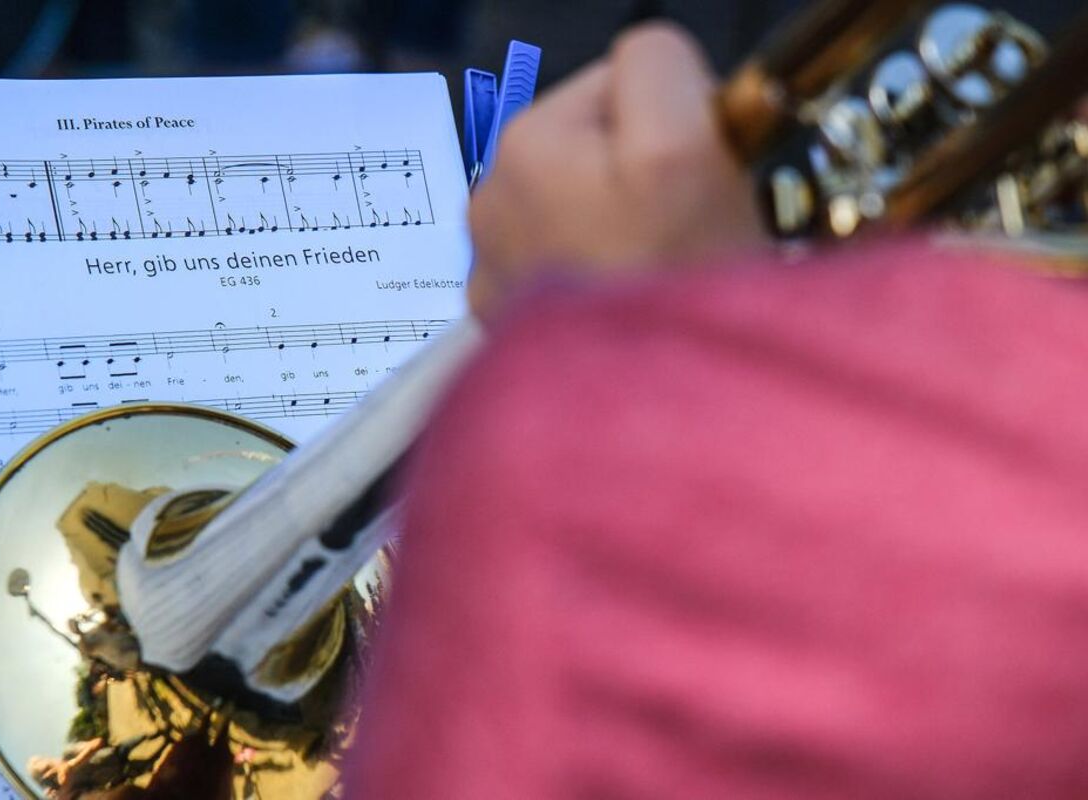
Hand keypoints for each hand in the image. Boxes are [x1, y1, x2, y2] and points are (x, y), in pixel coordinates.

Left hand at [468, 22, 766, 316]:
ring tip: (654, 275)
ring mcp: (497, 269)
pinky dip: (597, 279)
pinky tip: (624, 308)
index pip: (622, 78)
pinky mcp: (510, 324)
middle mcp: (492, 202)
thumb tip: (652, 60)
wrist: (649, 427)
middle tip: (682, 230)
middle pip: (598, 148)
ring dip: (621, 228)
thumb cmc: (669, 291)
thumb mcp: (686, 148)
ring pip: (584, 211)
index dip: (679, 116)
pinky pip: (568, 270)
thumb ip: (660, 65)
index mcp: (527, 145)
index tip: (703, 170)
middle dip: (643, 175)